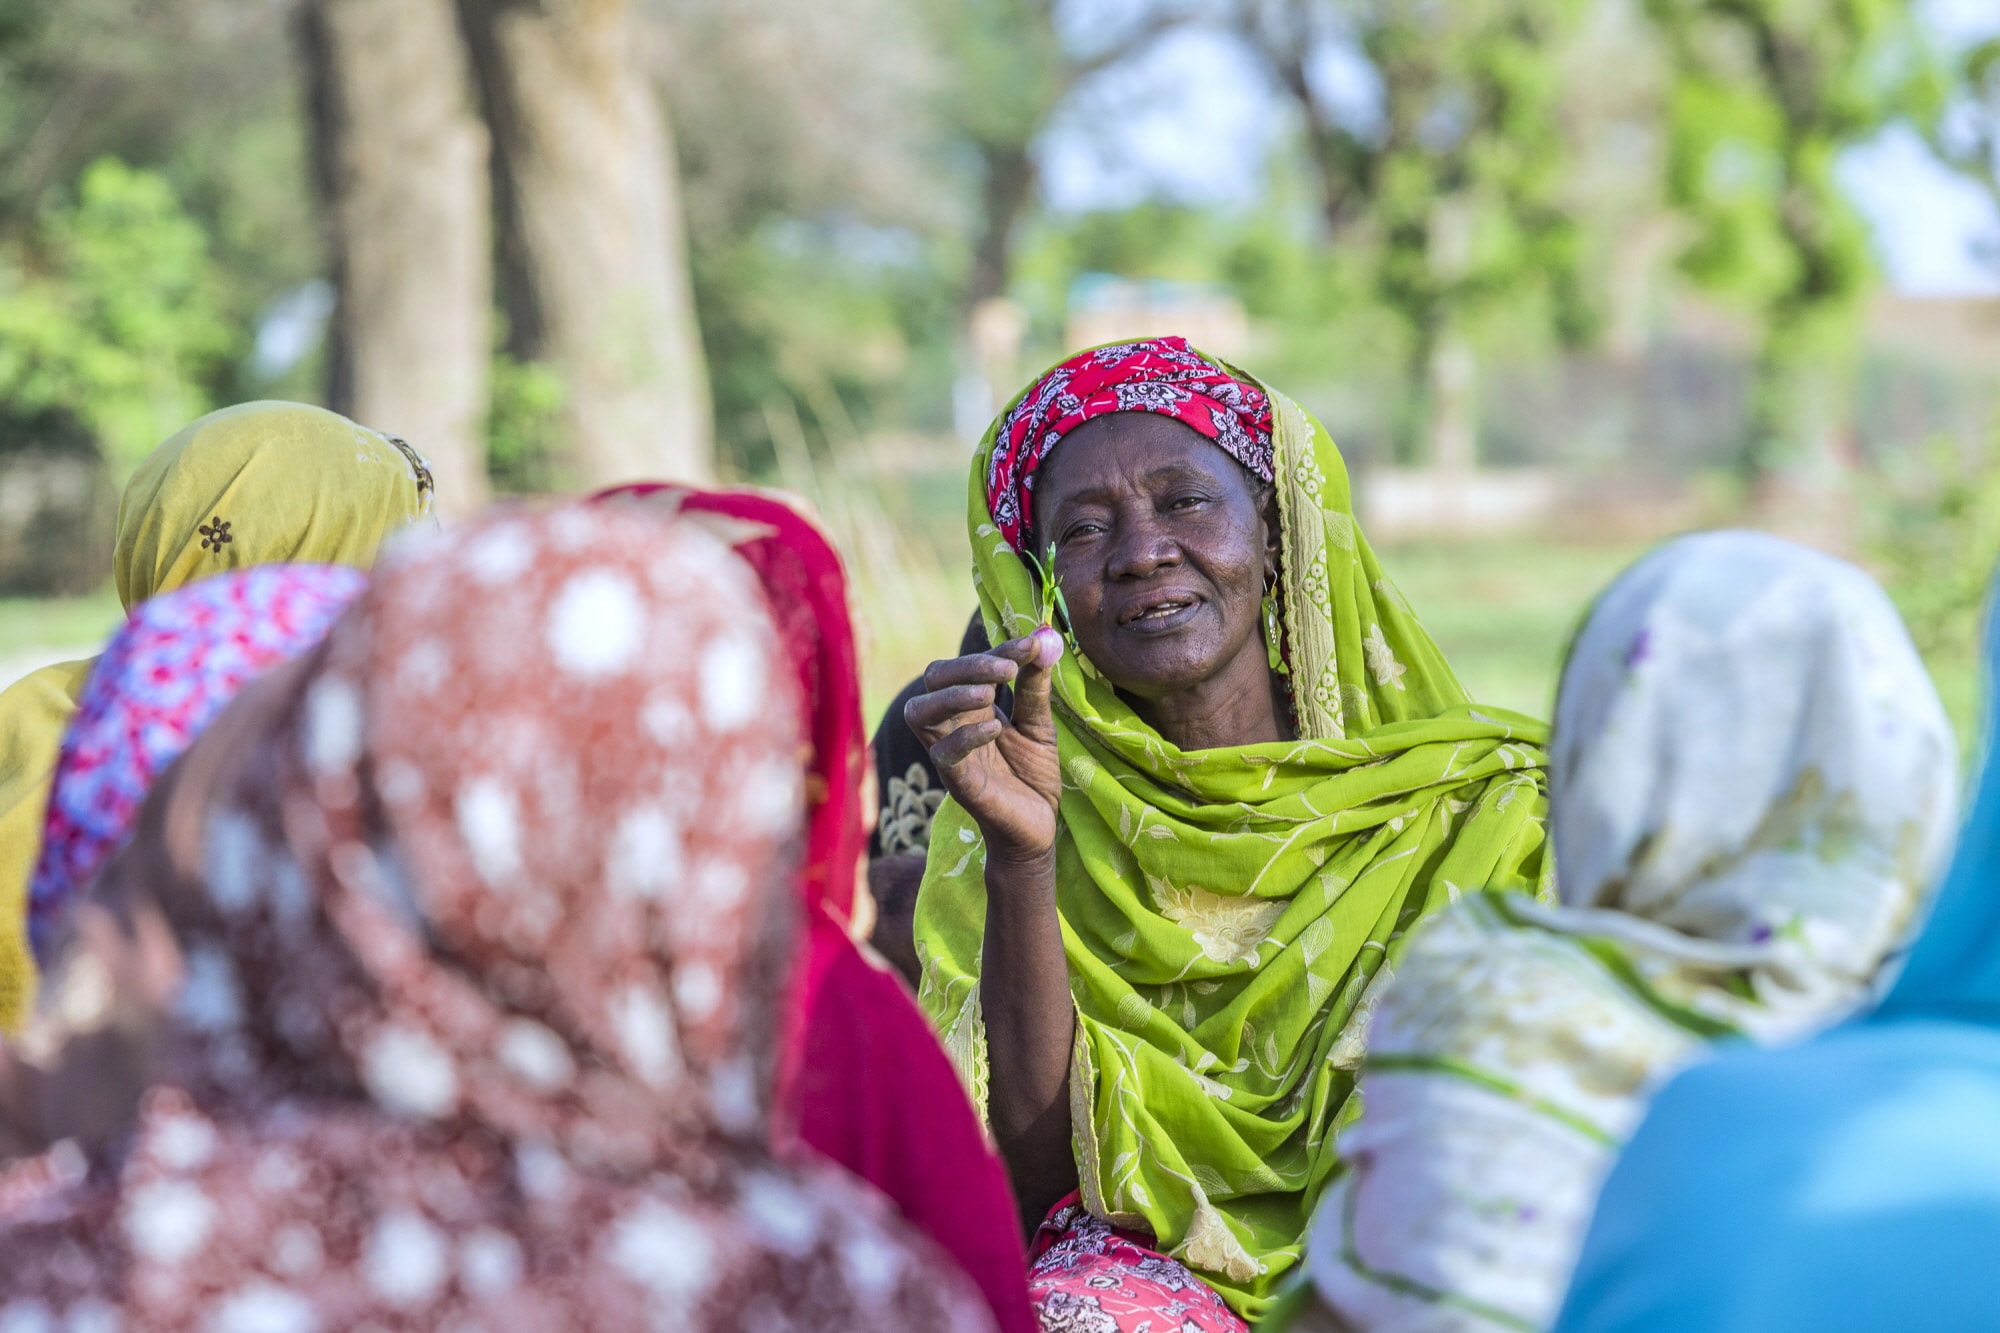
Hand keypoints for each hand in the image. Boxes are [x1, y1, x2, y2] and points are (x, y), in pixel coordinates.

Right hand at [904, 628, 1062, 864]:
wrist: (1038, 828)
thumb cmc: (1032, 776)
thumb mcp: (1039, 726)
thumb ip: (1035, 688)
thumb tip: (1043, 640)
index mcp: (971, 706)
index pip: (970, 665)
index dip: (999, 650)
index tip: (1032, 643)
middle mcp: (952, 724)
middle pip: (934, 679)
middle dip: (967, 665)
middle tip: (1007, 667)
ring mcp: (949, 753)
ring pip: (919, 713)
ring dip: (952, 696)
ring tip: (990, 693)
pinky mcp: (956, 783)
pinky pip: (943, 754)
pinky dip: (965, 736)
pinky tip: (995, 728)